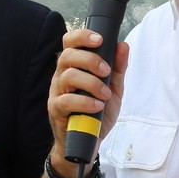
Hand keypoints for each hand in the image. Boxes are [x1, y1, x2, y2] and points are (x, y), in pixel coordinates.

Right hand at [47, 28, 127, 176]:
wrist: (89, 141)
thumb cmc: (98, 111)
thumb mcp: (113, 88)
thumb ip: (117, 68)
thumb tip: (122, 45)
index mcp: (74, 66)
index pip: (69, 42)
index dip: (82, 36)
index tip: (99, 39)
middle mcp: (62, 75)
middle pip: (68, 56)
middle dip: (91, 60)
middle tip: (107, 71)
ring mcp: (57, 92)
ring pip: (68, 76)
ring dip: (91, 83)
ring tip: (105, 94)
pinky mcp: (56, 110)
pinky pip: (66, 100)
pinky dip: (85, 101)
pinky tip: (97, 105)